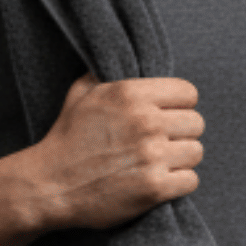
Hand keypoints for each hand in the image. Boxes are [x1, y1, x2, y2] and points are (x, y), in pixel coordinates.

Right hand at [30, 72, 203, 229]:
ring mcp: (152, 156)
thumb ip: (107, 74)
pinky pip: (191, 180)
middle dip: (181, 134)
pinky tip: (159, 183)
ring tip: (158, 164)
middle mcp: (145, 122)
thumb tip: (123, 58)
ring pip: (196, 152)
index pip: (188, 93)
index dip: (180, 106)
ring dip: (181, 160)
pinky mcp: (155, 188)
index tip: (167, 117)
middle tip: (161, 144)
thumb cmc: (66, 140)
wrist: (50, 187)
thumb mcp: (81, 94)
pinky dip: (179, 184)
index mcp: (131, 94)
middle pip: (196, 123)